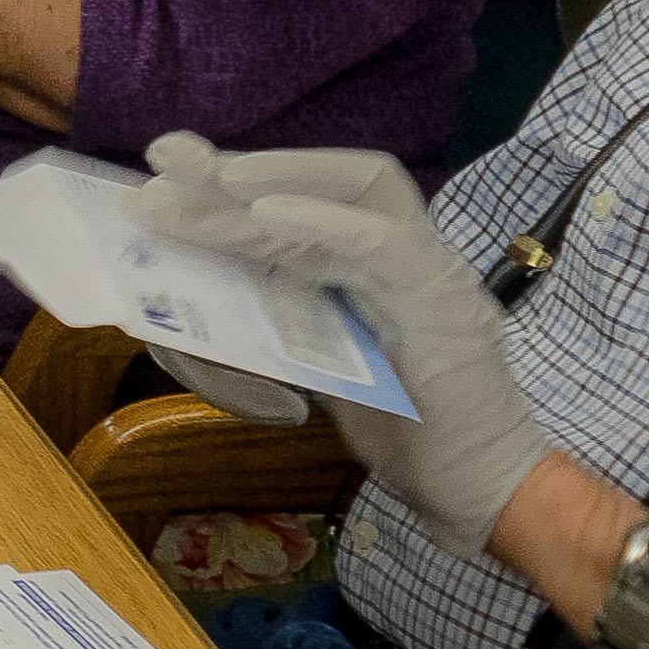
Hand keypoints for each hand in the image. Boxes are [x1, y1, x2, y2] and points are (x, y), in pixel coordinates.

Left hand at [124, 135, 552, 542]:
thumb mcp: (324, 371)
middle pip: (328, 182)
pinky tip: (267, 211)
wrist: (484, 491)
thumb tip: (194, 308)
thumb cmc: (410, 436)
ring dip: (274, 181)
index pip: (310, 199)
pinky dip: (324, 222)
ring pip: (355, 196)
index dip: (239, 185)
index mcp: (378, 266)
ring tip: (207, 175)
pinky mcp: (445, 303)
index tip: (165, 178)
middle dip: (244, 169)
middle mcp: (408, 254)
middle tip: (164, 157)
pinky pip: (384, 246)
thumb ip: (278, 330)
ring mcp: (434, 272)